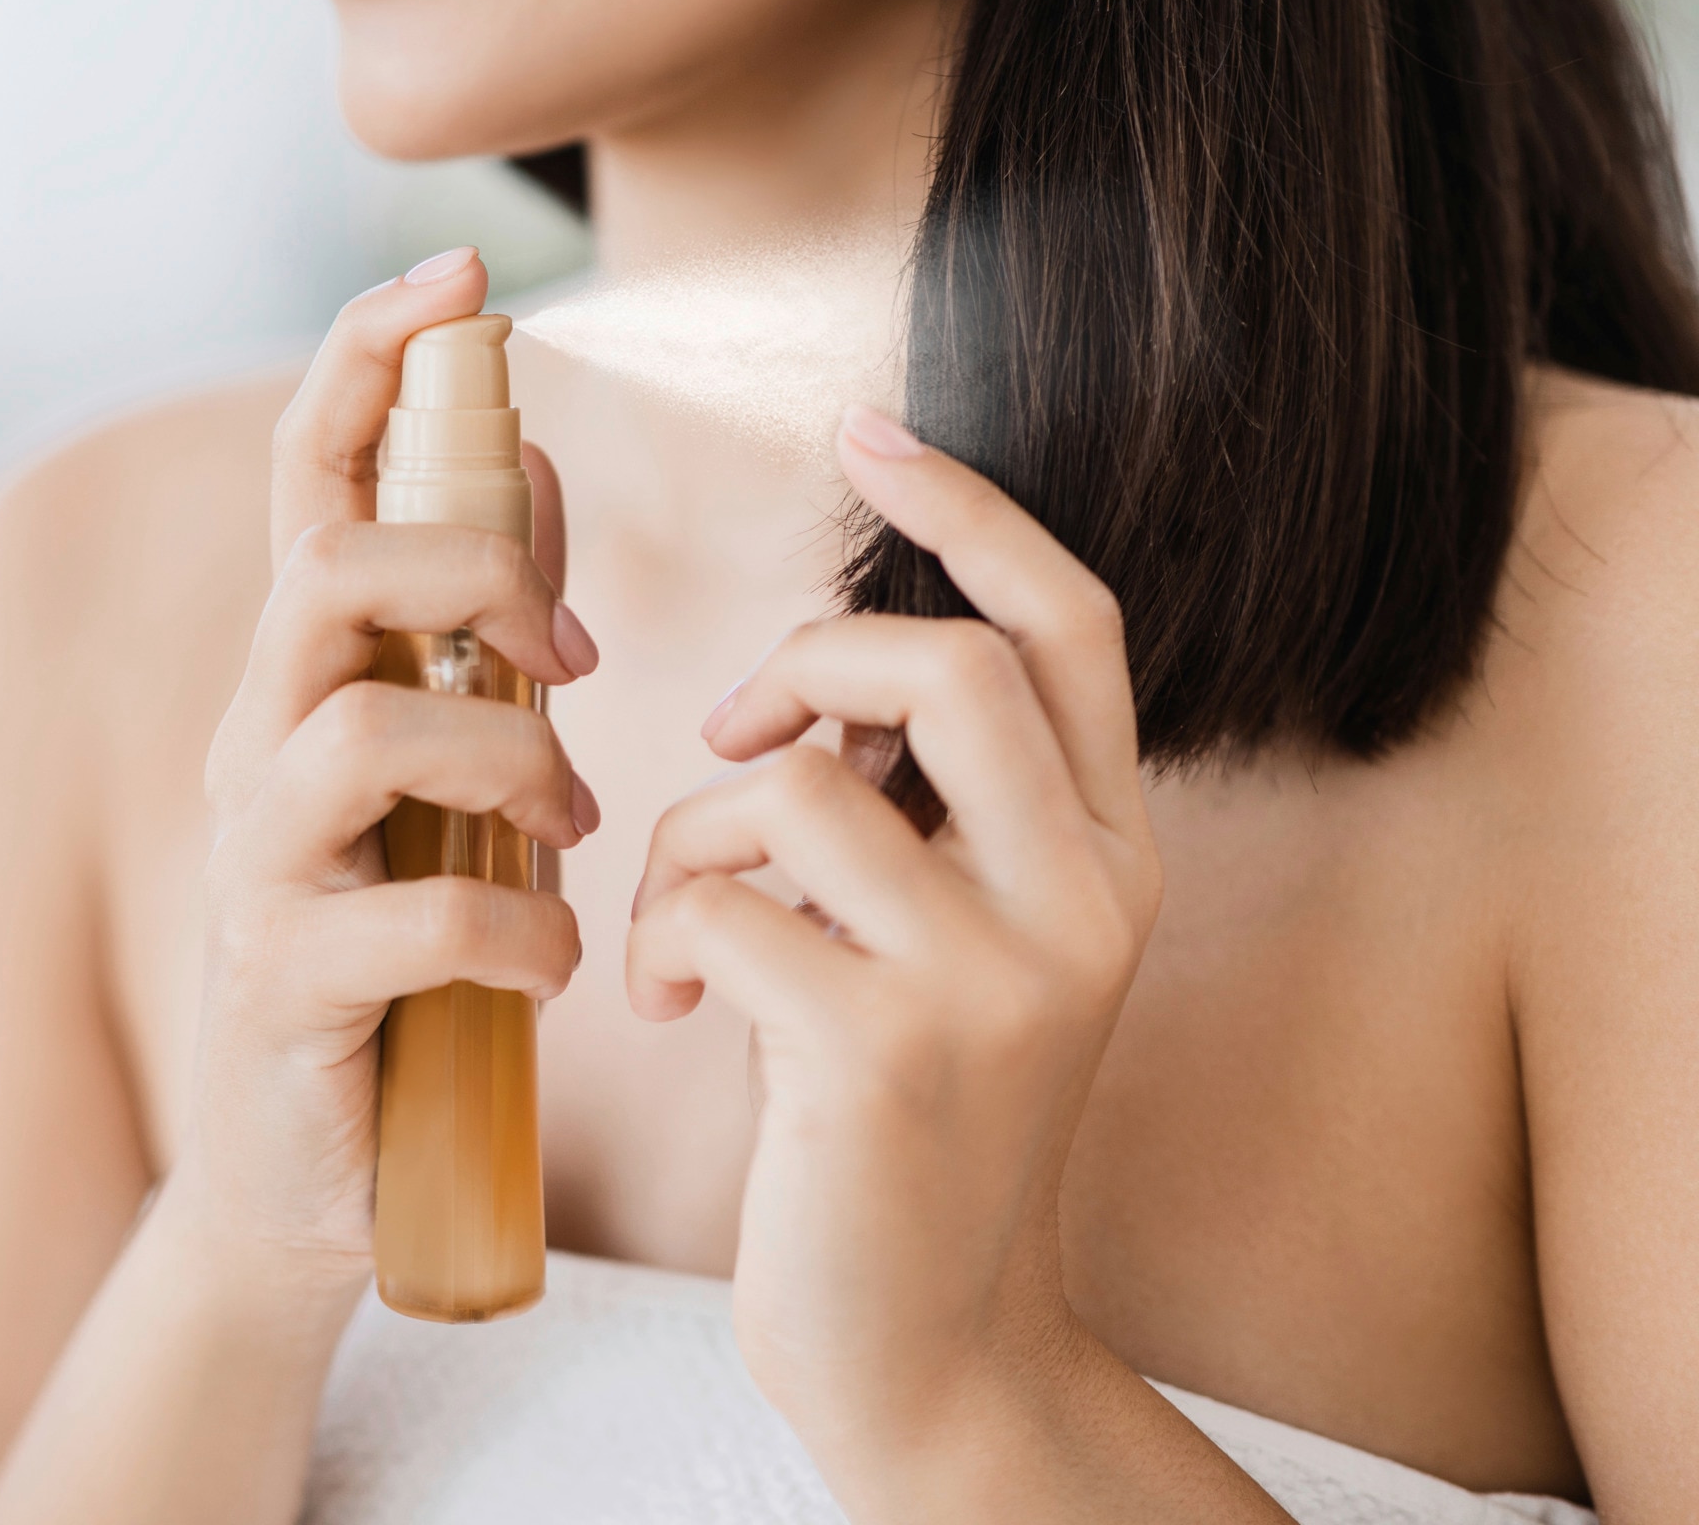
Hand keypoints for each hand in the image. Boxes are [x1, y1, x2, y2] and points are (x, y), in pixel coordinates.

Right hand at [164, 248, 601, 1297]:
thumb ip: (474, 628)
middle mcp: (256, 750)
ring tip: (575, 834)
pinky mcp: (281, 987)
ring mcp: (254, 869)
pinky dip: (510, 930)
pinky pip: (403, 918)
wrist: (310, 1177)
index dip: (367, 359)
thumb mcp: (440, 776)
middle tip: (575, 666)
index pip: (311, 479)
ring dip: (507, 763)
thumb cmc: (396, 957)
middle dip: (470, 577)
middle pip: (325, 577)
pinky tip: (554, 964)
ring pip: (357, 733)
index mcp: (304, 680)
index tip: (457, 272)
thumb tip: (529, 462)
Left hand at [624, 402, 1161, 1472]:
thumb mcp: (945, 940)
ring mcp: (999, 982)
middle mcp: (1088, 904)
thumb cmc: (896, 1116)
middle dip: (799, 666)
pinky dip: (662, 934)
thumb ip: (920, 807)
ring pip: (801, 787)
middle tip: (731, 744)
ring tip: (682, 923)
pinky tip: (667, 1006)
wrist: (920, 1341)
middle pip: (946, 667)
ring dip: (696, 835)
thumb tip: (816, 676)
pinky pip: (723, 900)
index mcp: (1111, 856)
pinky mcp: (887, 1054)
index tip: (869, 431)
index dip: (968, 511)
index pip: (1070, 625)